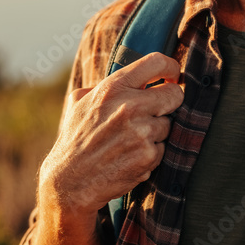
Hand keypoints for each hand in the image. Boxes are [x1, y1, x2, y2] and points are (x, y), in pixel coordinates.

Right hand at [39, 51, 183, 216]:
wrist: (70, 181)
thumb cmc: (75, 139)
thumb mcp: (80, 103)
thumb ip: (104, 86)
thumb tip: (131, 79)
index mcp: (113, 88)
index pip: (156, 63)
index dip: (170, 68)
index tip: (172, 75)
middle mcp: (129, 106)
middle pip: (174, 95)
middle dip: (169, 102)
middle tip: (157, 111)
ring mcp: (141, 132)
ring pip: (169, 124)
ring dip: (156, 132)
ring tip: (130, 141)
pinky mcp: (148, 155)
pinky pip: (163, 147)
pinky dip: (151, 153)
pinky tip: (130, 157)